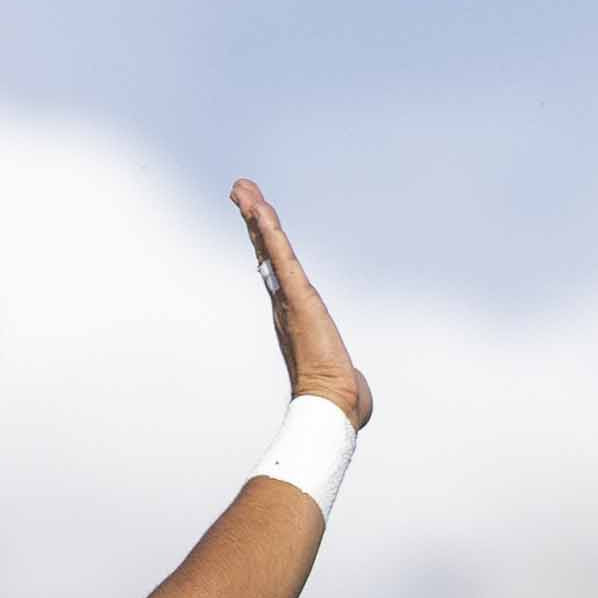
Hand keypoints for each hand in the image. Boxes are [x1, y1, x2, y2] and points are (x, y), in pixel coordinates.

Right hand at [232, 184, 371, 424]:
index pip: (276, 269)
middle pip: (265, 251)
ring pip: (269, 248)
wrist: (331, 409)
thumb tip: (357, 394)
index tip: (255, 217)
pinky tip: (259, 209)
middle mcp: (284, 303)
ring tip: (242, 188)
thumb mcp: (340, 376)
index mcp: (293, 314)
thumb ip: (345, 376)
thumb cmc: (336, 400)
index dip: (264, 242)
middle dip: (253, 218)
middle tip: (239, 189)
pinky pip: (282, 258)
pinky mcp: (298, 299)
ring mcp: (288, 300)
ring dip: (256, 215)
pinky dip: (269, 232)